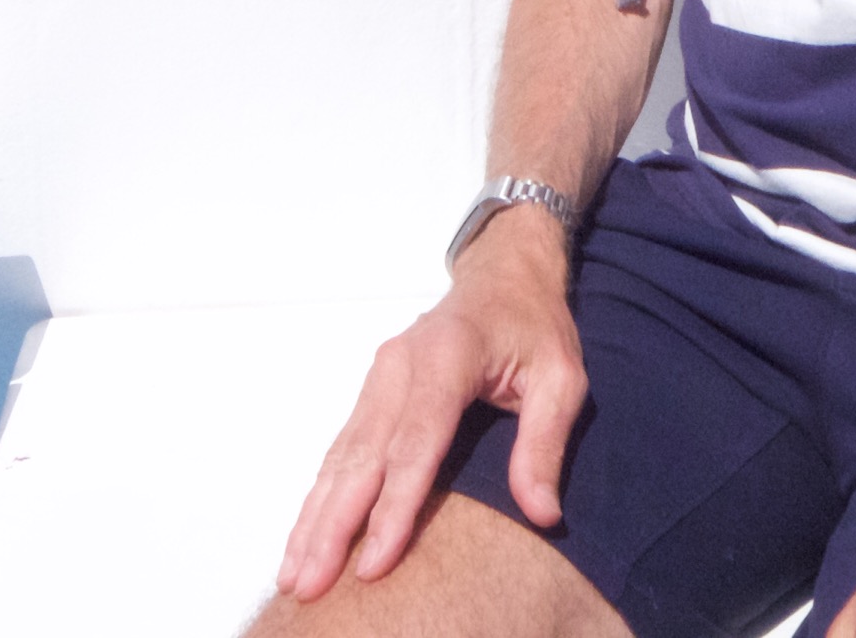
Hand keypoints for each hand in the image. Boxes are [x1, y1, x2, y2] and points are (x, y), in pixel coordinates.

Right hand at [275, 207, 584, 602]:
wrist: (505, 272)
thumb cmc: (535, 326)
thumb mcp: (562, 376)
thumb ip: (546, 442)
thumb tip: (542, 513)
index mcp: (450, 354)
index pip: (418, 441)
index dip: (395, 506)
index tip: (374, 564)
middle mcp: (403, 363)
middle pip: (365, 454)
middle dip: (335, 524)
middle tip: (309, 585)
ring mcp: (381, 374)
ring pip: (342, 454)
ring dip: (316, 517)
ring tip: (294, 576)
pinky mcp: (373, 388)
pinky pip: (342, 447)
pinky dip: (321, 495)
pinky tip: (304, 536)